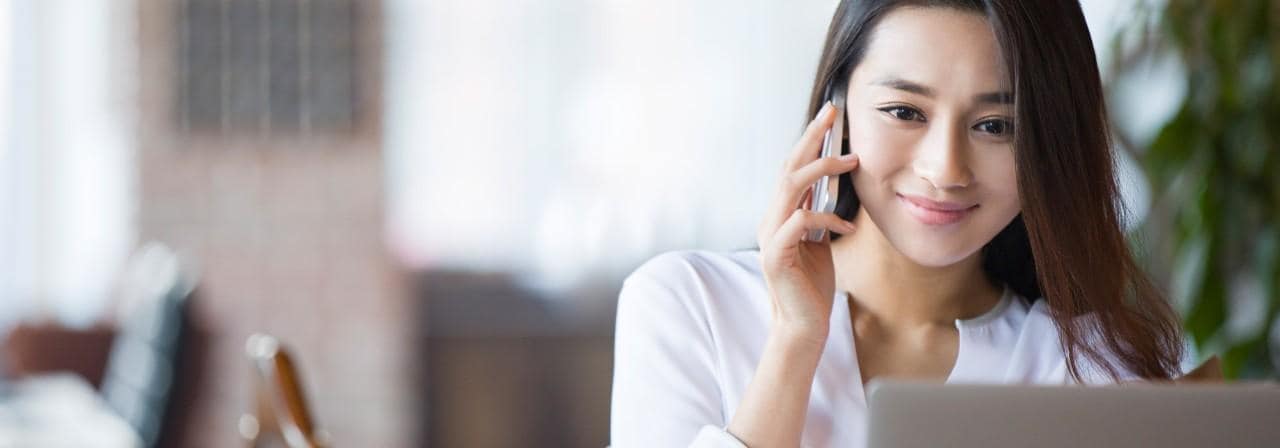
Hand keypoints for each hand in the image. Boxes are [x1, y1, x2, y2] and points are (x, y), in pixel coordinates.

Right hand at [756, 101, 859, 341]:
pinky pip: (798, 224)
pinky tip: (846, 226)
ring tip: (849, 161)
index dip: (810, 141)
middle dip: (811, 138)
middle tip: (833, 114)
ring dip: (820, 170)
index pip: (792, 168)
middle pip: (788, 168)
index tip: (830, 117)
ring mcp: (770, 238)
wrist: (803, 326)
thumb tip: (834, 188)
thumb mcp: (820, 242)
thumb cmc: (812, 287)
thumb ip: (820, 217)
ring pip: (790, 189)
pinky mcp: (777, 256)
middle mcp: (770, 220)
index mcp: (779, 215)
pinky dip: (823, 219)